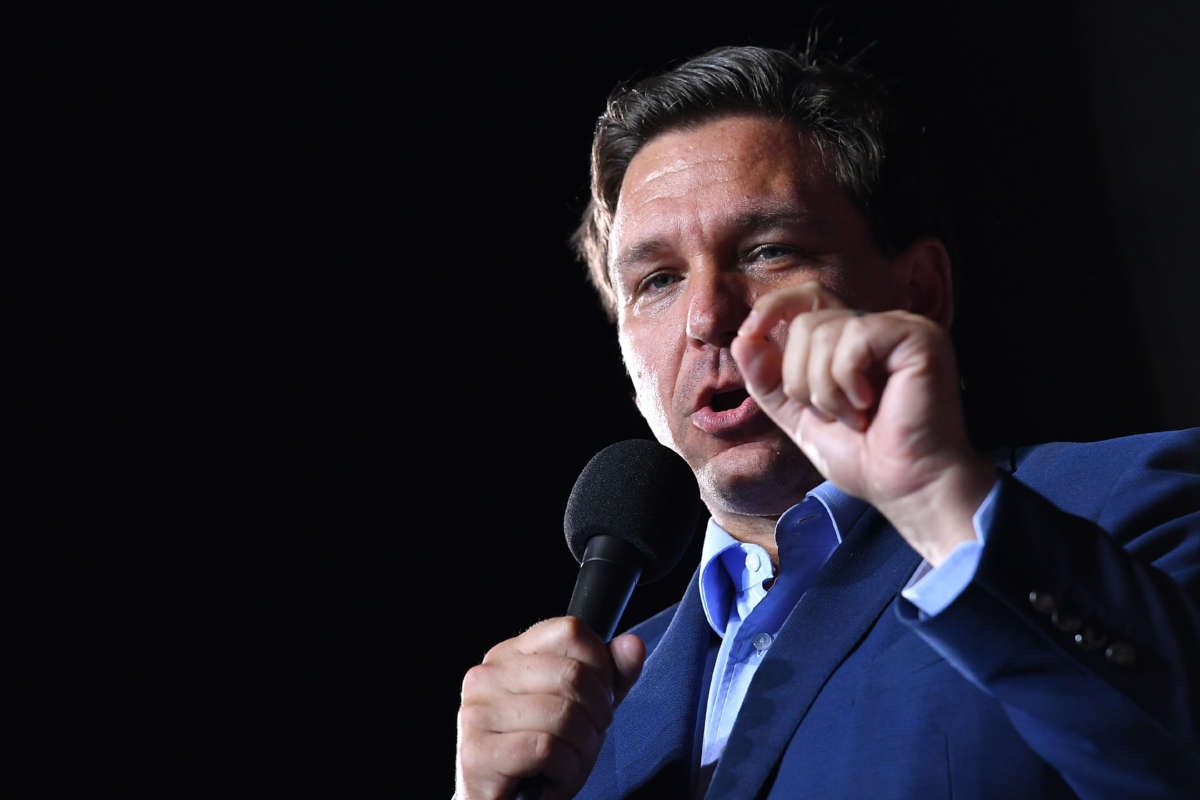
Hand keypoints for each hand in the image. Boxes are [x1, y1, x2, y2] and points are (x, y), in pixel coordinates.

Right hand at [455, 617, 645, 799]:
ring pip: (564, 715)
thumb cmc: (540, 756)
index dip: (600, 668)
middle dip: (596, 717)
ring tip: (566, 765)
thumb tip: (633, 645)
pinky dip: (564, 774)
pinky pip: (547, 750)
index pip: (571, 631)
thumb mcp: (584, 710)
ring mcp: (477, 713)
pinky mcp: (476, 752)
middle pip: (573, 675)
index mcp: (509, 654)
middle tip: (585, 741)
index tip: (597, 701)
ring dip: (581, 752)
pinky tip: (550, 781)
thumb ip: (610, 677)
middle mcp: (486, 676)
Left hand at [731, 281, 994, 565]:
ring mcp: (901, 327)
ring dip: (824, 388)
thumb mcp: (798, 415)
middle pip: (805, 322)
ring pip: (823, 331)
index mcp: (853, 340)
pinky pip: (854, 337)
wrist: (907, 489)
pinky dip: (846, 380)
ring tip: (855, 417)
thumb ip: (769, 379)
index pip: (805, 298)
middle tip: (831, 415)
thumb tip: (743, 338)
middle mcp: (878, 326)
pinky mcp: (918, 336)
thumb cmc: (864, 458)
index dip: (770, 310)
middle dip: (799, 378)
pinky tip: (869, 407)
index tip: (747, 336)